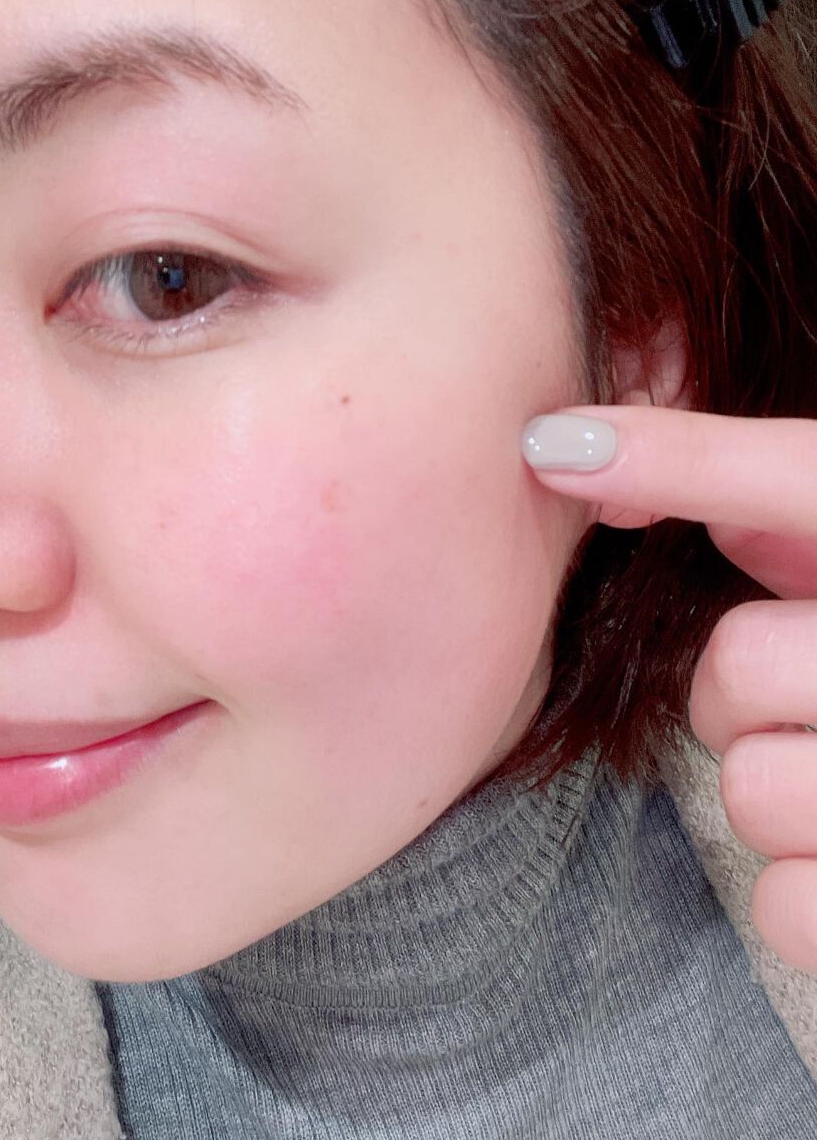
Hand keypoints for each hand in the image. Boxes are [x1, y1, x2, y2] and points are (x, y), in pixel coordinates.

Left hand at [522, 404, 816, 974]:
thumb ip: (790, 513)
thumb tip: (629, 461)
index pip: (805, 480)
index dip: (683, 458)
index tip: (555, 444)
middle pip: (739, 664)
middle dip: (736, 688)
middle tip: (796, 694)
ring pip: (751, 787)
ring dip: (774, 787)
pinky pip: (782, 904)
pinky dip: (800, 891)